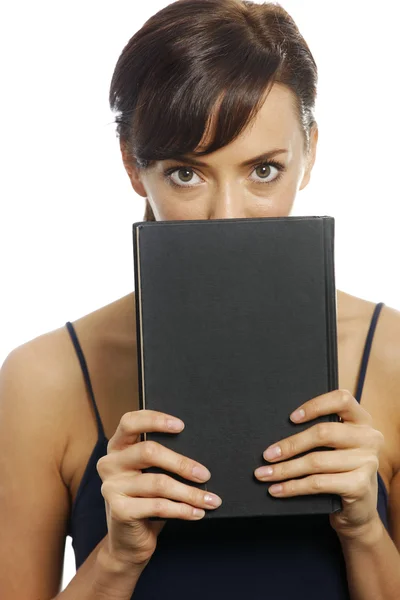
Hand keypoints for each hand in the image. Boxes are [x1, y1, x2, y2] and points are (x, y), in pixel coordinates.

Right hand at [96, 410, 221, 567]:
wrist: (129, 541)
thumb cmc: (146, 500)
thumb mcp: (150, 473)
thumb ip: (161, 459)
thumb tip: (199, 455)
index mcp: (117, 447)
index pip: (130, 422)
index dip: (155, 420)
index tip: (181, 426)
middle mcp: (110, 463)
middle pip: (148, 451)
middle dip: (182, 463)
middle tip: (205, 474)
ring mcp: (111, 487)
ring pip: (158, 483)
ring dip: (189, 492)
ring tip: (210, 499)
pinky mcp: (119, 510)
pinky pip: (158, 506)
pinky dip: (182, 509)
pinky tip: (197, 512)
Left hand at [254, 389, 384, 536]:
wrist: (359, 507)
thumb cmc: (339, 468)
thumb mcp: (336, 445)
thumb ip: (320, 432)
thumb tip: (276, 429)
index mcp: (361, 420)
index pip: (342, 399)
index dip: (315, 405)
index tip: (291, 417)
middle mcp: (369, 438)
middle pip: (323, 433)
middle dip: (290, 444)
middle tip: (267, 454)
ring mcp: (367, 462)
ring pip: (316, 461)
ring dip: (285, 469)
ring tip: (264, 474)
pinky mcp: (360, 486)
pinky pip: (318, 483)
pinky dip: (293, 487)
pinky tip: (277, 489)